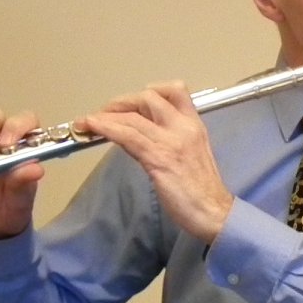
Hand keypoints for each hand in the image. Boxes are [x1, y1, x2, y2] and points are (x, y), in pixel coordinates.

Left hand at [76, 81, 233, 244]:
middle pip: (148, 98)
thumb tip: (142, 135)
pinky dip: (106, 128)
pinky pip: (128, 136)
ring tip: (87, 122)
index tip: (132, 103)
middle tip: (104, 114)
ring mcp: (171, 141)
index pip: (175, 90)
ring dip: (105, 116)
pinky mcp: (159, 159)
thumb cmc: (202, 190)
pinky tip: (93, 128)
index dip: (150, 90)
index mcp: (194, 125)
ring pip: (133, 117)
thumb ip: (170, 140)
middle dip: (120, 102)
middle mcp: (184, 127)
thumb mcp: (190, 154)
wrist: (214, 212)